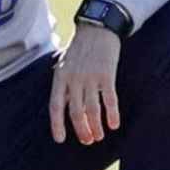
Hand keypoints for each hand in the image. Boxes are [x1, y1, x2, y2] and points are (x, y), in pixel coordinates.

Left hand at [50, 24, 121, 144]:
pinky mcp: (106, 75)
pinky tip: (114, 124)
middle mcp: (73, 80)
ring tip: (100, 136)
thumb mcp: (65, 64)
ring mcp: (90, 78)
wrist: (97, 28)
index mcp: (60, 78)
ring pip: (92, 110)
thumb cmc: (80, 48)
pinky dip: (112, 114)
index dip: (57, 125)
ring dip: (96, 126)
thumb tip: (67, 107)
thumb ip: (65, 85)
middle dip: (81, 130)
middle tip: (88, 141)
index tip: (60, 139)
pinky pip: (109, 100)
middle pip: (75, 112)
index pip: (56, 106)